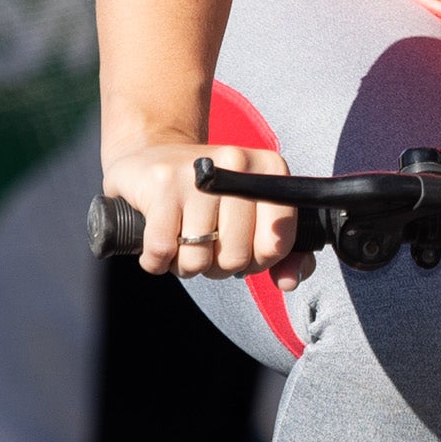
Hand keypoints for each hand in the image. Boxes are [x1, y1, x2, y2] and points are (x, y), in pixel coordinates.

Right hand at [100, 135, 306, 282]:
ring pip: (197, 259)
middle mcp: (236, 162)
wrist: (151, 160)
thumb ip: (285, 254)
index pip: (276, 245)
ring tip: (182, 238)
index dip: (256, 261)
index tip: (241, 245)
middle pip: (235, 257)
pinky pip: (162, 251)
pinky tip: (160, 242)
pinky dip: (156, 261)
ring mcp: (197, 172)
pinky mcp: (161, 183)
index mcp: (270, 168)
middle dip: (217, 266)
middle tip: (206, 242)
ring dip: (185, 263)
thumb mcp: (253, 217)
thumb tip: (288, 281)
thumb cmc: (209, 199)